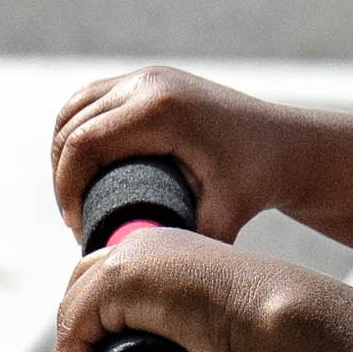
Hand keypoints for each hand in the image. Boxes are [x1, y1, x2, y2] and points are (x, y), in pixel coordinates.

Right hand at [50, 66, 313, 244]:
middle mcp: (149, 82)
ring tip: (78, 199)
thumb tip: (139, 276)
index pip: (83, 142)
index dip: (68, 188)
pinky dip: (77, 130)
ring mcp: (148, 75)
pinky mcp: (149, 80)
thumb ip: (185, 245)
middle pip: (71, 125)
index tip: (78, 228)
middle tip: (78, 222)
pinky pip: (92, 99)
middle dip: (64, 176)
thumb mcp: (224, 216)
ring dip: (65, 151)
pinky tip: (84, 167)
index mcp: (161, 109)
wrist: (287, 144)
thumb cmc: (257, 180)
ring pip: (75, 108)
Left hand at [55, 228, 290, 351]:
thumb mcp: (215, 330)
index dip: (98, 325)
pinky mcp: (117, 281)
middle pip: (81, 290)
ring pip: (74, 314)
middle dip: (82, 340)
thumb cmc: (255, 332)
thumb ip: (195, 349)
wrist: (268, 315)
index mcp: (162, 249)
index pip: (106, 280)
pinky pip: (73, 328)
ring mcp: (126, 259)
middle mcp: (140, 245)